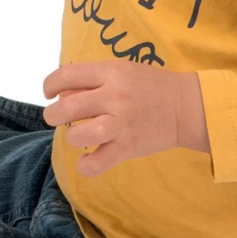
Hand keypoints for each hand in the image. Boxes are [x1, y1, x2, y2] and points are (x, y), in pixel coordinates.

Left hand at [41, 61, 208, 175]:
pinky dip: (86, 166)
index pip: (67, 75)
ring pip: (81, 134)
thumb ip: (91, 80)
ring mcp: (121, 123)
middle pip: (68, 107)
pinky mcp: (128, 146)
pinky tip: (85, 161)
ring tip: (76, 135)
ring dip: (71, 137)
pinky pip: (99, 162)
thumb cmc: (149, 86)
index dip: (50, 85)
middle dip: (53, 115)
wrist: (187, 106)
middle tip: (56, 118)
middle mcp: (114, 97)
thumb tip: (61, 94)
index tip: (49, 93)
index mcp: (110, 74)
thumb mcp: (121, 71)